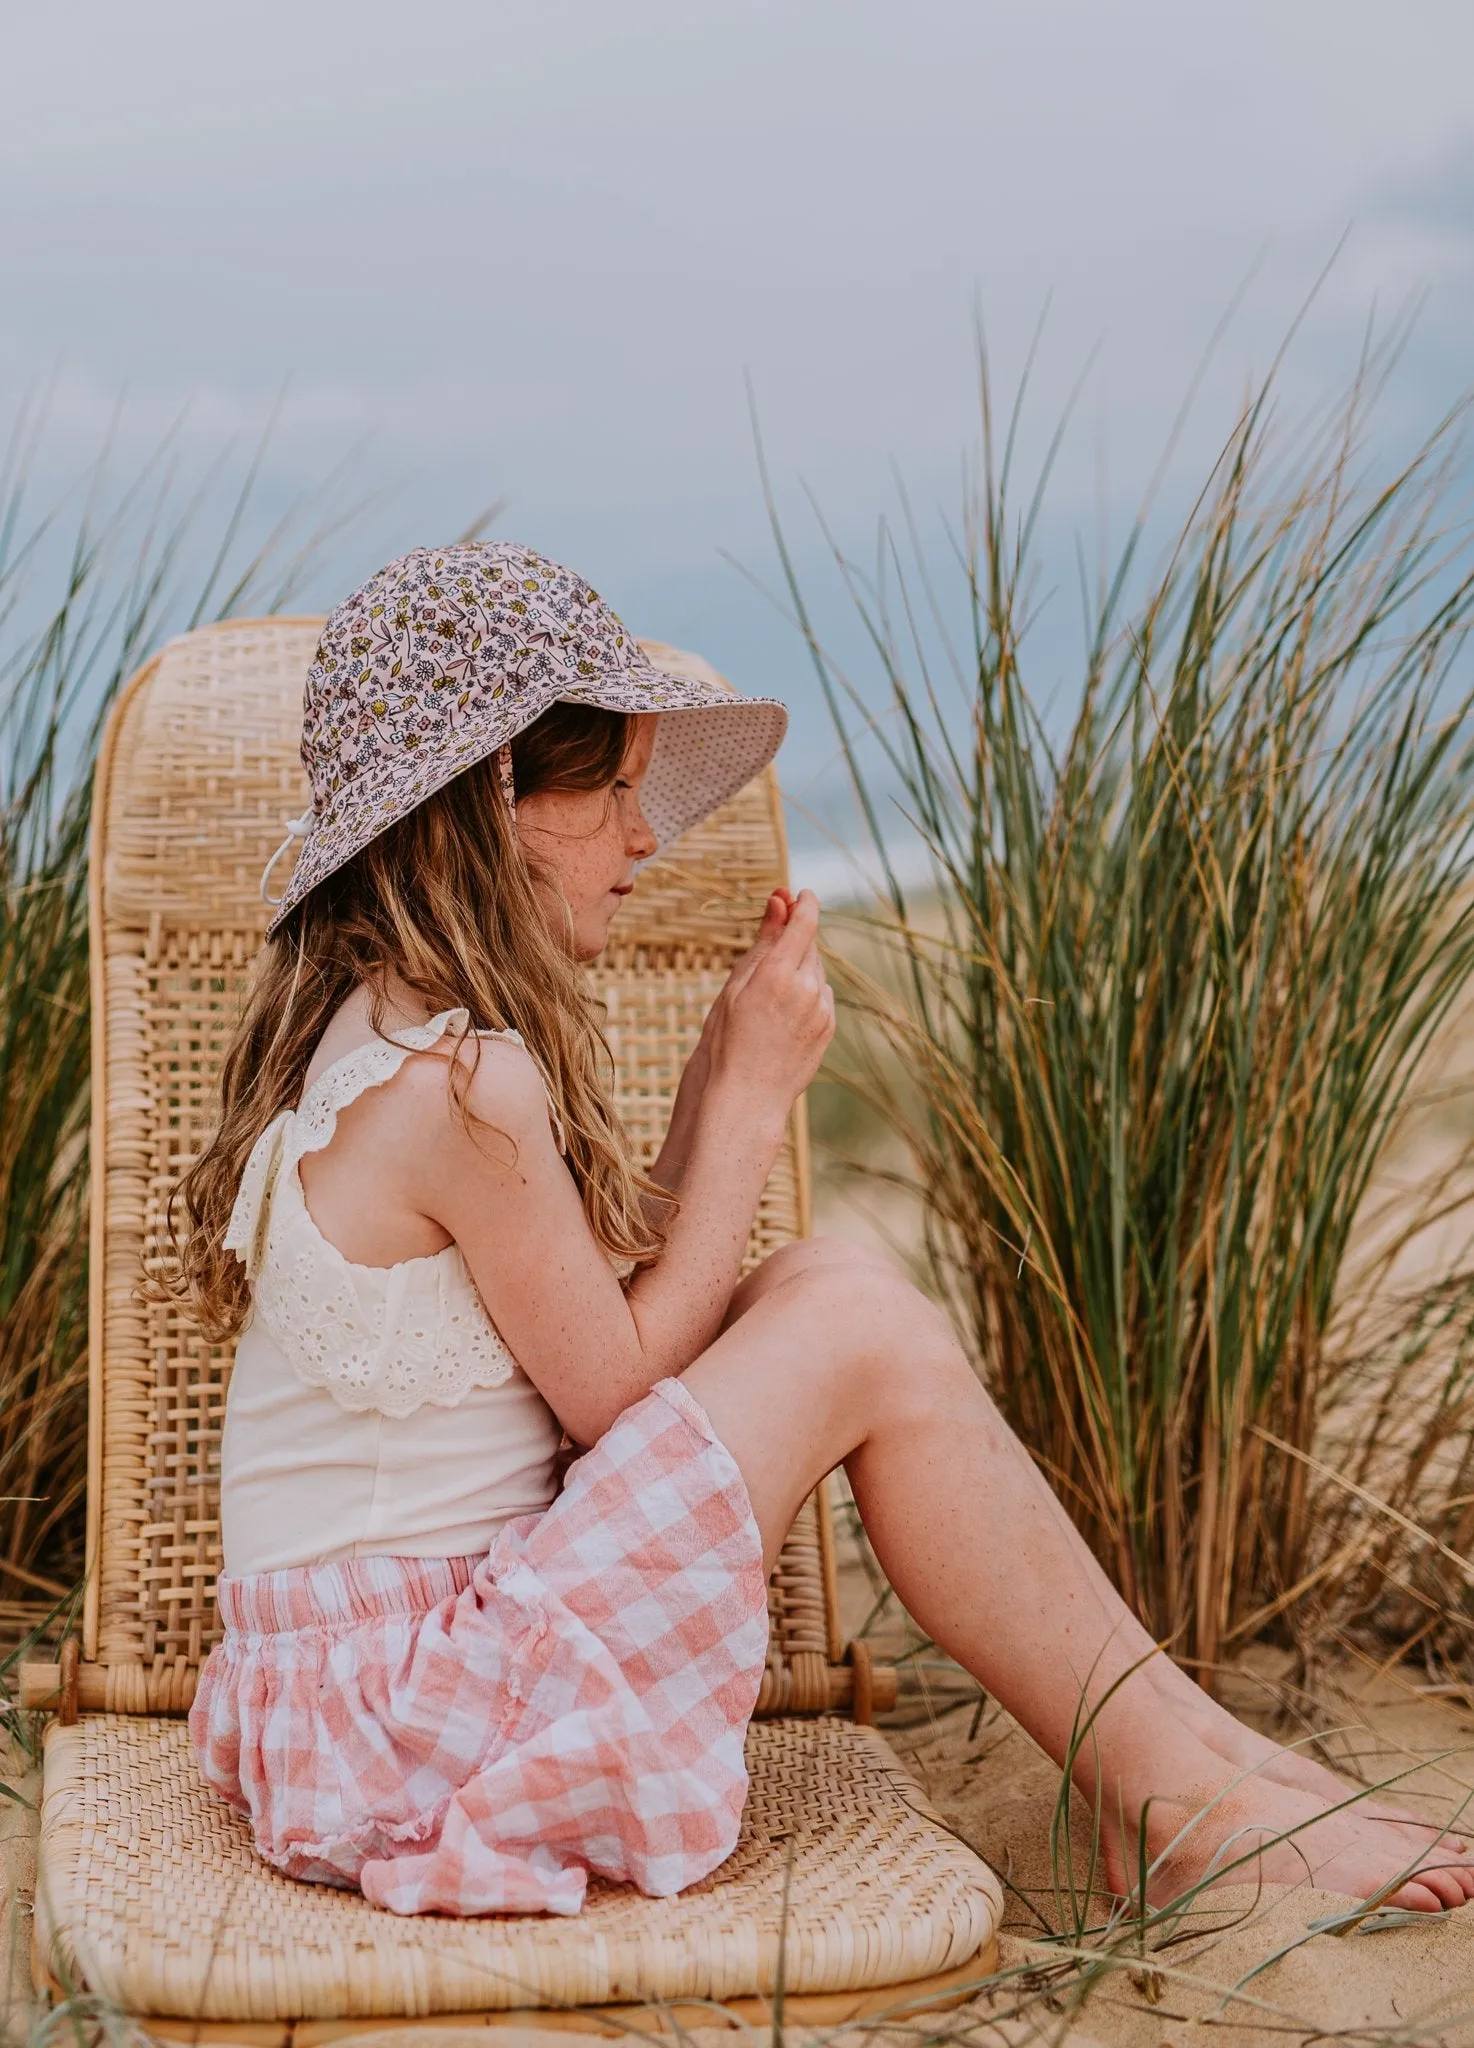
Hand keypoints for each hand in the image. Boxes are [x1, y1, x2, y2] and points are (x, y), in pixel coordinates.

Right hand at [700, 889, 834, 1120]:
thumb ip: (764, 940)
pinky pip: (820, 997)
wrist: (743, 1097)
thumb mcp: (736, 984)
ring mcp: (822, 1010)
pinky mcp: (828, 1028)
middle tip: (768, 948)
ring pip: (815, 972)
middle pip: (810, 945)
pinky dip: (805, 995)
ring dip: (798, 970)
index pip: (805, 921)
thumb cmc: (725, 1040)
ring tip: (766, 999)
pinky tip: (780, 1016)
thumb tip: (781, 900)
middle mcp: (808, 989)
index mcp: (779, 973)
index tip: (798, 893)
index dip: (804, 903)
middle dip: (794, 939)